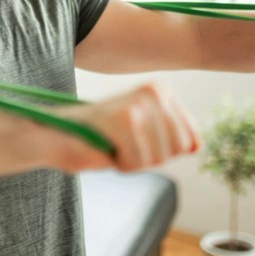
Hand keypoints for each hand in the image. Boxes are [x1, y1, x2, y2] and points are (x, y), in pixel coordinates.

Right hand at [62, 83, 200, 171]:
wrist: (57, 132)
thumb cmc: (102, 136)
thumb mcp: (146, 134)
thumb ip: (174, 136)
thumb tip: (197, 147)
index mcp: (160, 91)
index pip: (190, 139)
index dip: (165, 152)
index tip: (139, 141)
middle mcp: (153, 92)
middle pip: (176, 150)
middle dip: (151, 157)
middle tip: (123, 144)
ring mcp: (139, 104)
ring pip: (158, 158)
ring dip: (135, 161)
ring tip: (113, 144)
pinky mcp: (124, 119)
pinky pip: (138, 162)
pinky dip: (122, 164)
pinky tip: (106, 148)